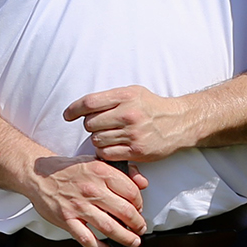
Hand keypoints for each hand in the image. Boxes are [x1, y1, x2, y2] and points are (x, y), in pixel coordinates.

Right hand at [20, 155, 149, 246]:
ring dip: (125, 237)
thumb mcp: (97, 162)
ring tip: (132, 241)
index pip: (131, 192)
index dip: (140, 204)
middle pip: (125, 211)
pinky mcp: (67, 220)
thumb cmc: (69, 170)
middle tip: (140, 228)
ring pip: (109, 227)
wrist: (39, 174)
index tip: (139, 209)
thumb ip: (123, 172)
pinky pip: (87, 239)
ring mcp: (79, 206)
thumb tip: (143, 182)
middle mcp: (91, 190)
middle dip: (138, 224)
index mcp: (101, 173)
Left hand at [63, 85, 198, 163]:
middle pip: (90, 123)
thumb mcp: (133, 92)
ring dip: (98, 139)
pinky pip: (107, 153)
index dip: (74, 109)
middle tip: (100, 126)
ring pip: (97, 140)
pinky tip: (113, 146)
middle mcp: (128, 114)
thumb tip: (82, 107)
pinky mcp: (136, 151)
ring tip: (109, 135)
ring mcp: (132, 134)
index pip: (89, 102)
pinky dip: (105, 151)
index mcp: (125, 96)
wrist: (179, 123)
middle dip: (90, 126)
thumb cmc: (151, 107)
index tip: (67, 115)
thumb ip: (110, 98)